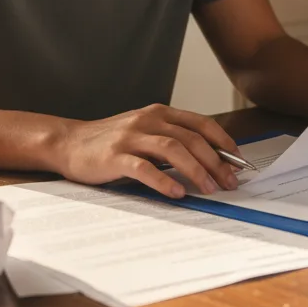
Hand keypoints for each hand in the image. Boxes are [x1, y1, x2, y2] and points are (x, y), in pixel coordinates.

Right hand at [50, 104, 241, 198]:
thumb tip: (211, 162)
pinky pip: (144, 168)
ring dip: (196, 170)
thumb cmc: (111, 141)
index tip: (239, 162)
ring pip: (172, 149)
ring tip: (209, 189)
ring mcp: (130, 137)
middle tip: (229, 182)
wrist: (69, 142)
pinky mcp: (114, 157)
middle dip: (215, 161)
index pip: (201, 124)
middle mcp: (147, 120)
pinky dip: (163, 181)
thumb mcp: (145, 132)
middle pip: (191, 138)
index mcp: (159, 113)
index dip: (224, 142)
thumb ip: (172, 140)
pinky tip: (177, 193)